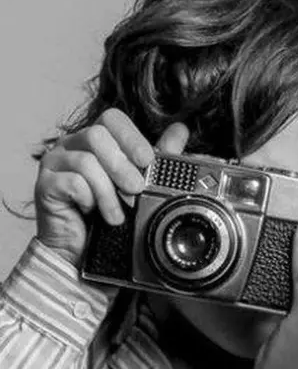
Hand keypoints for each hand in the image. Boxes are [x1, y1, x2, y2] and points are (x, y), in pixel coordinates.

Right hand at [34, 108, 187, 266]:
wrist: (81, 249)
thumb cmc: (107, 212)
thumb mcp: (138, 182)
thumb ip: (156, 157)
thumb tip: (181, 130)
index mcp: (95, 139)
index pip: (112, 118)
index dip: (131, 136)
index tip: (147, 160)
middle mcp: (72, 145)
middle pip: (97, 134)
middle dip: (122, 165)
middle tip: (136, 189)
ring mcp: (54, 163)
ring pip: (85, 160)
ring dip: (109, 189)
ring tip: (118, 211)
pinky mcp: (45, 185)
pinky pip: (71, 181)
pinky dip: (90, 199)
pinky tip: (95, 212)